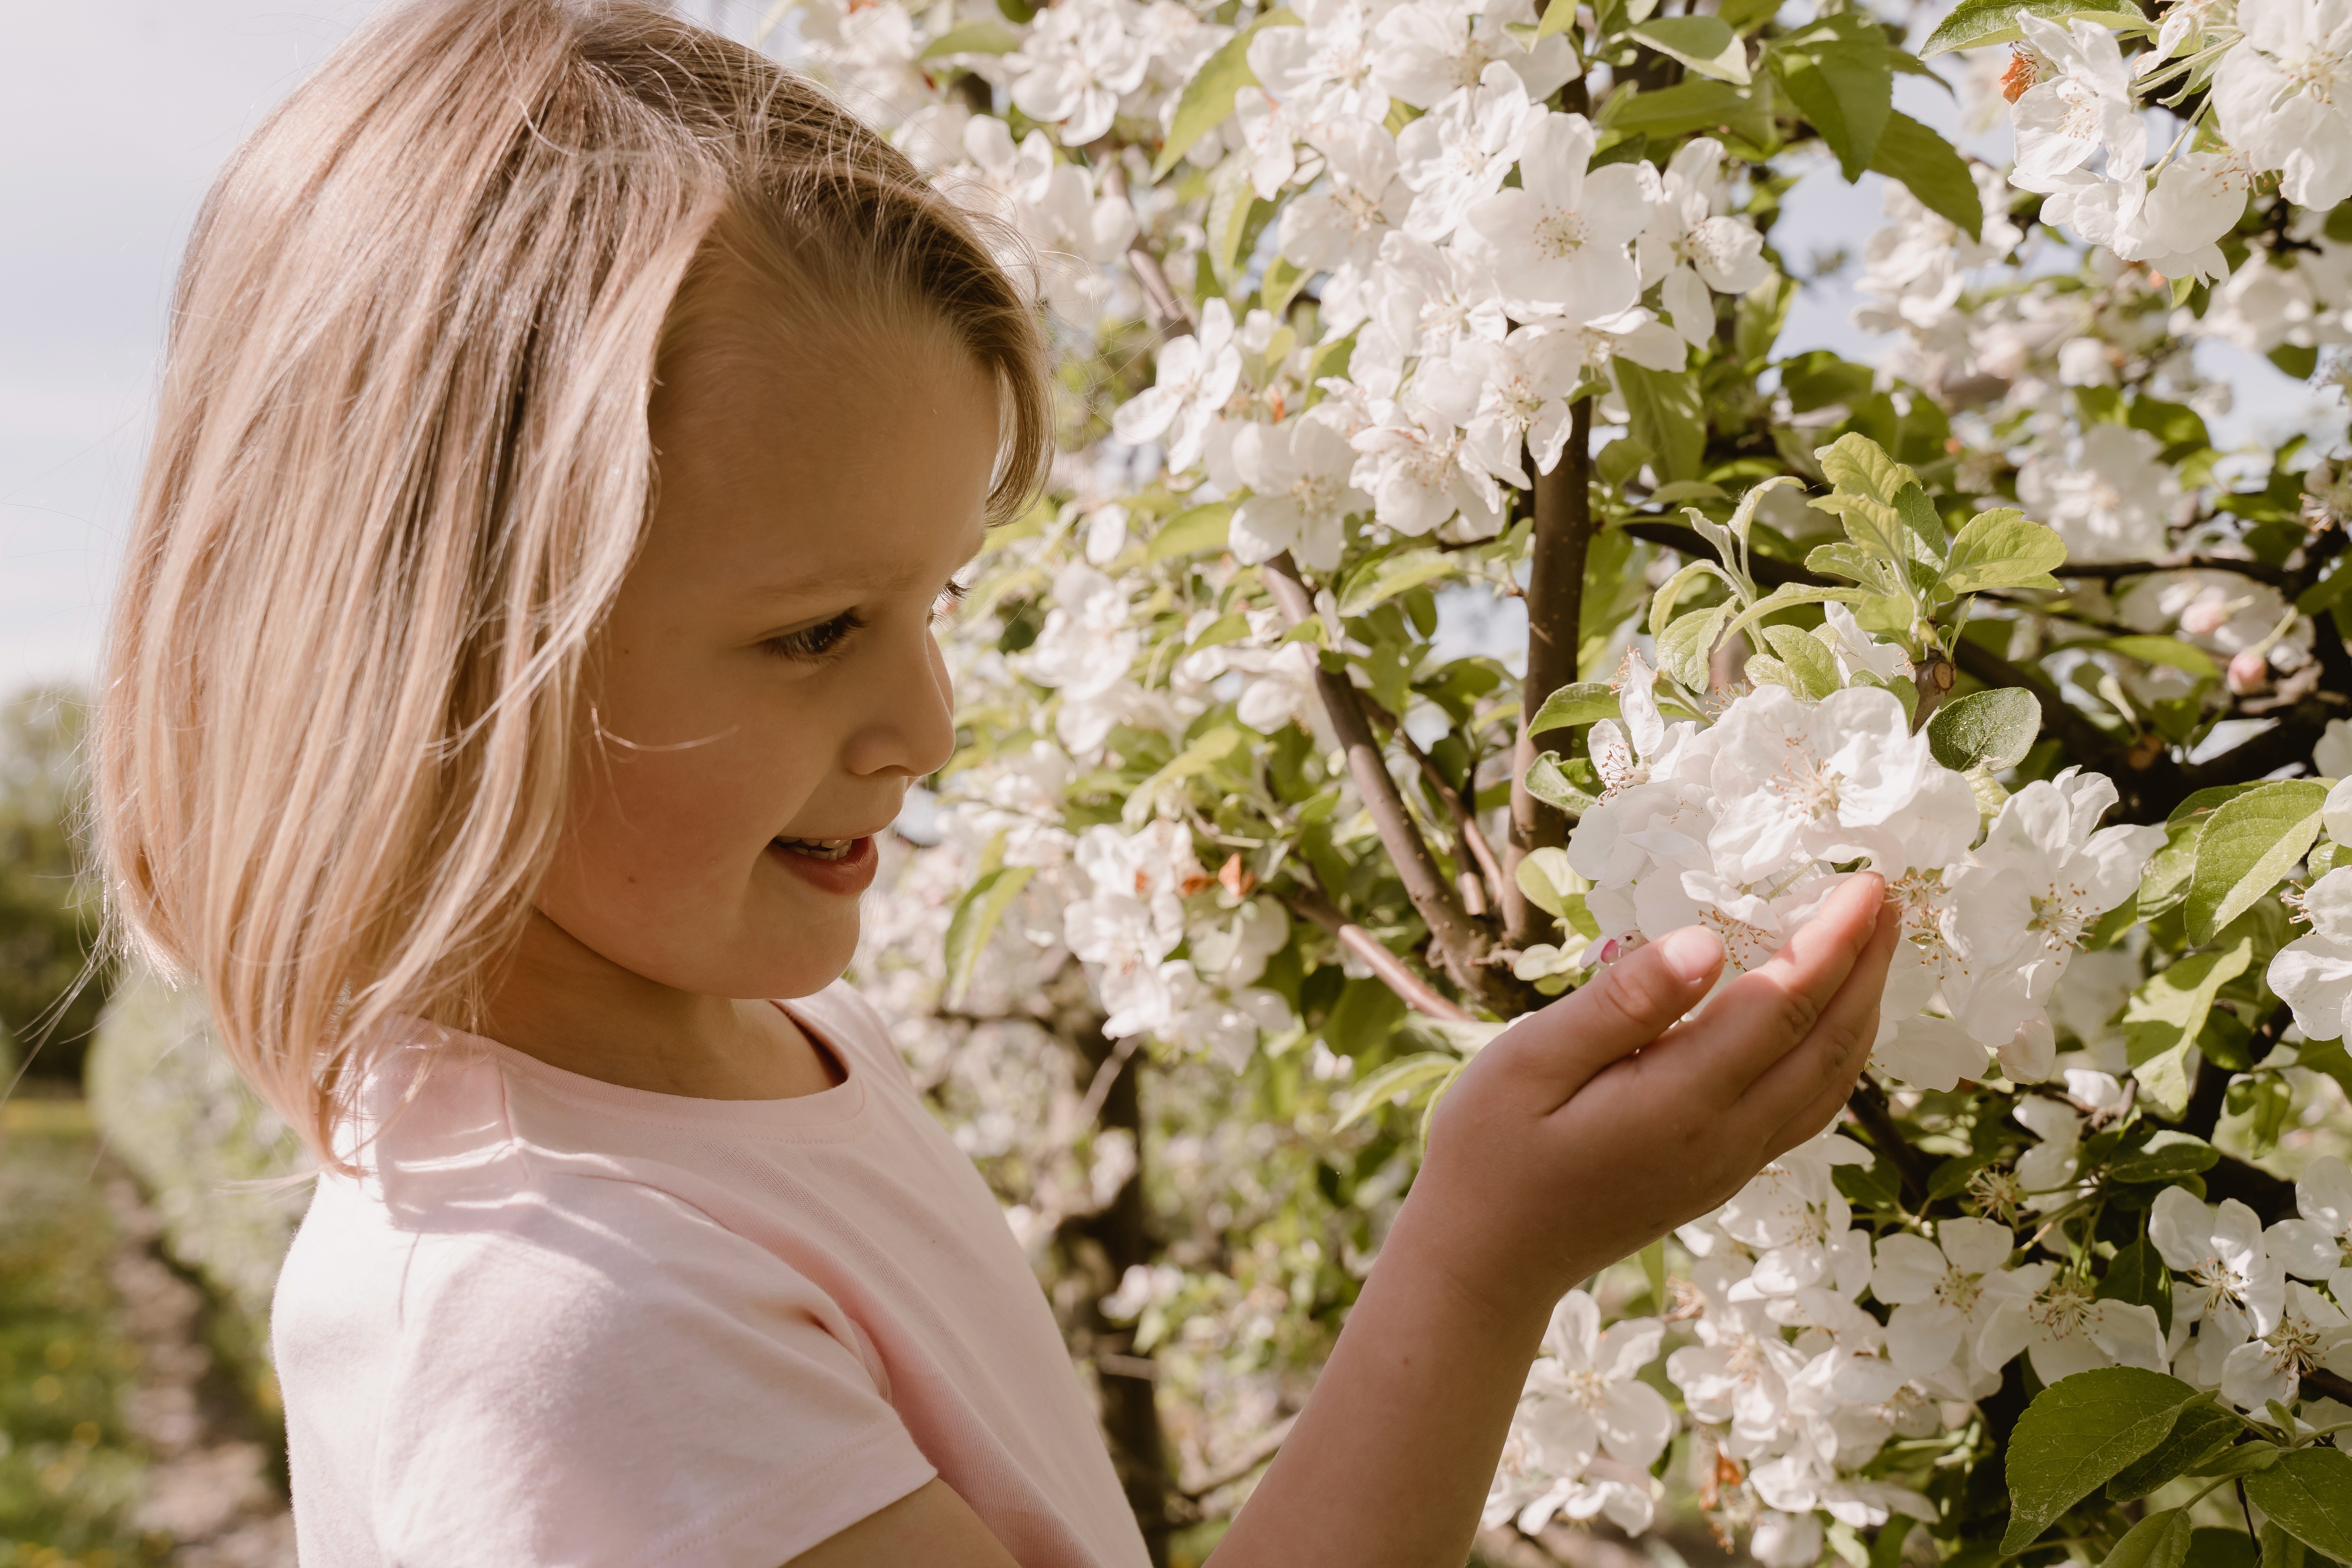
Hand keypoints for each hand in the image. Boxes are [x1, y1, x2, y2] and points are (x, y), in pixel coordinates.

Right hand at [1398, 871, 1899, 1323]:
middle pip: (1828, 1044)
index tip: (1867, 881)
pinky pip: (1807, 1109)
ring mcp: (1729, 1164)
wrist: (1486, 1261)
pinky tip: (1829, 1025)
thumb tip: (1707, 943)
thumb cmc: (1487, 1151)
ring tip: (1875, 947)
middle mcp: (1726, 1139)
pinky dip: (1836, 1055)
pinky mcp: (1720, 1175)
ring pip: (1829, 1083)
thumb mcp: (1528, 1061)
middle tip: (1891, 896)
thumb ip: (1621, 1003)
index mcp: (1681, 1102)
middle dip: (1868, 966)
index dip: (1833, 940)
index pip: (1783, 1006)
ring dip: (1861, 1010)